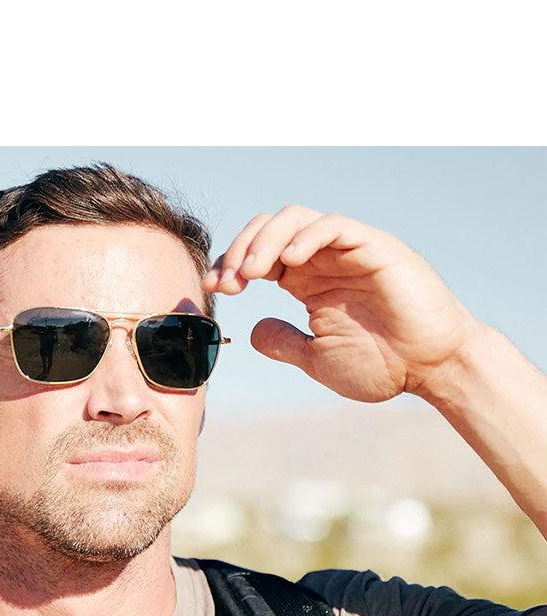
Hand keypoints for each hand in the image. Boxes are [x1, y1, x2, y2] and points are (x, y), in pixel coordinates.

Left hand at [202, 206, 482, 403]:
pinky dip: (305, 236)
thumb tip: (251, 333)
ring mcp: (347, 250)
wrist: (431, 369)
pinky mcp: (373, 246)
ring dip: (265, 239)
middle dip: (239, 249)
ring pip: (295, 219)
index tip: (212, 289)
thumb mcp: (318, 358)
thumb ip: (285, 343)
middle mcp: (323, 259)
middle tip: (227, 281)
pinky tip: (287, 262)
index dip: (231, 265)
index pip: (259, 256)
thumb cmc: (383, 365)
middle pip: (269, 229)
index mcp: (308, 281)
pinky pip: (333, 225)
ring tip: (250, 273)